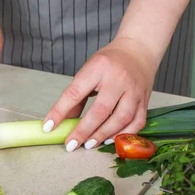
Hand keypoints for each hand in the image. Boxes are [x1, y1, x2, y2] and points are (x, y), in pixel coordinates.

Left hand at [43, 37, 158, 151]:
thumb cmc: (109, 62)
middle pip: (101, 110)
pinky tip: (110, 140)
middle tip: (71, 144)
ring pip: (121, 118)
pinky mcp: (145, 100)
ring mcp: (135, 90)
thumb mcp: (88, 71)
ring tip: (89, 144)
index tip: (49, 126)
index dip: (60, 111)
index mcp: (98, 67)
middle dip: (84, 130)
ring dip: (103, 134)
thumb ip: (77, 96)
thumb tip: (63, 121)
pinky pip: (137, 122)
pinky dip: (123, 134)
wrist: (139, 50)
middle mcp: (119, 79)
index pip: (75, 92)